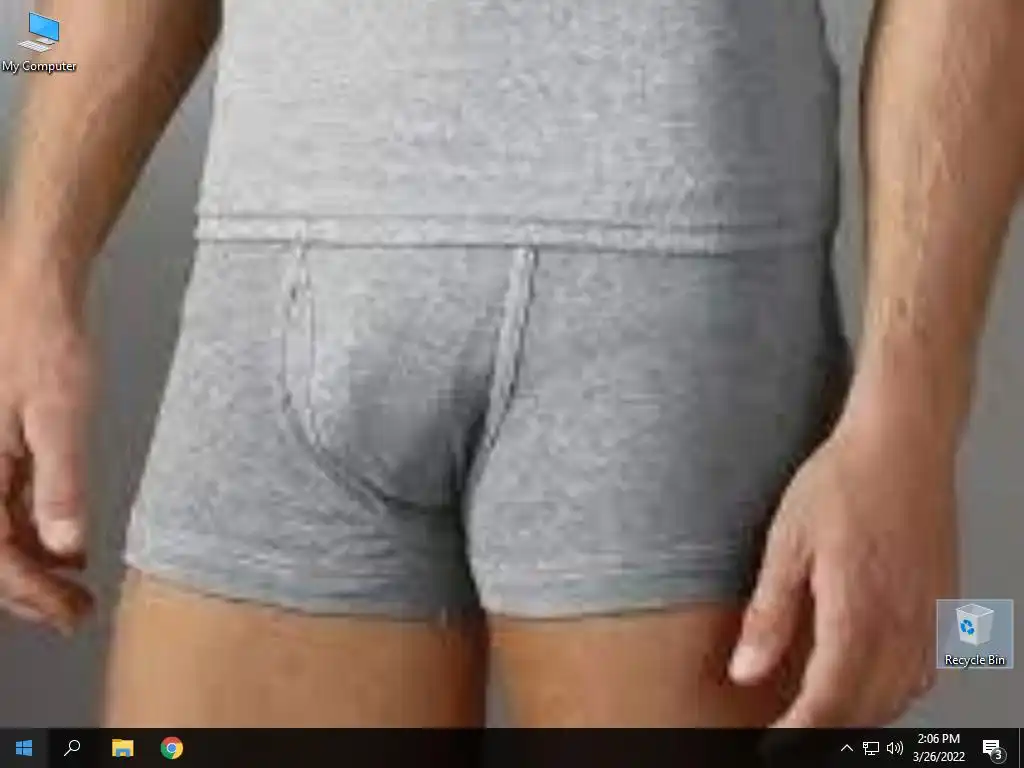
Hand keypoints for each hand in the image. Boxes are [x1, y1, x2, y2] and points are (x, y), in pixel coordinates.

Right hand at [0, 254, 93, 633]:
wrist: (32, 291)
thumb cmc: (42, 340)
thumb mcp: (60, 414)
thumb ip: (61, 483)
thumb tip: (64, 546)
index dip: (31, 594)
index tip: (69, 613)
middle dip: (30, 590)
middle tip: (75, 613)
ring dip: (31, 565)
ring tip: (73, 588)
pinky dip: (29, 531)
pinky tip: (62, 545)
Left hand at [728, 404, 957, 725]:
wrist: (902, 442)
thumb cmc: (842, 481)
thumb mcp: (786, 542)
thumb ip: (769, 613)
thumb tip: (746, 670)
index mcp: (858, 614)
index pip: (828, 703)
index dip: (798, 734)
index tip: (773, 745)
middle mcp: (903, 625)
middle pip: (867, 709)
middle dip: (829, 731)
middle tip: (792, 731)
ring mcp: (931, 617)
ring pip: (901, 696)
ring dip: (863, 714)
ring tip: (826, 712)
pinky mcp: (946, 605)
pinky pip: (926, 671)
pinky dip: (898, 690)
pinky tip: (875, 678)